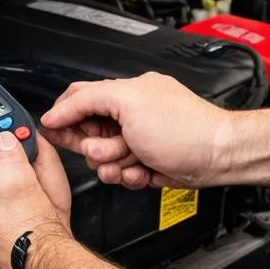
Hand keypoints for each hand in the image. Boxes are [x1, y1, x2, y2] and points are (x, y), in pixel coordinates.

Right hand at [39, 72, 234, 190]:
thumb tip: (57, 109)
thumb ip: (87, 100)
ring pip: (104, 158)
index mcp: (125, 92)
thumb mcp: (128, 103)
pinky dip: (129, 175)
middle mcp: (130, 114)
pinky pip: (122, 173)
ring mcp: (139, 140)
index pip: (80, 98)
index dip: (63, 116)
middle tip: (107, 150)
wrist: (217, 157)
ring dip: (112, 164)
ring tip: (130, 161)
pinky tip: (143, 171)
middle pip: (88, 133)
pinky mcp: (146, 163)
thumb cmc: (184, 129)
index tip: (51, 131)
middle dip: (95, 147)